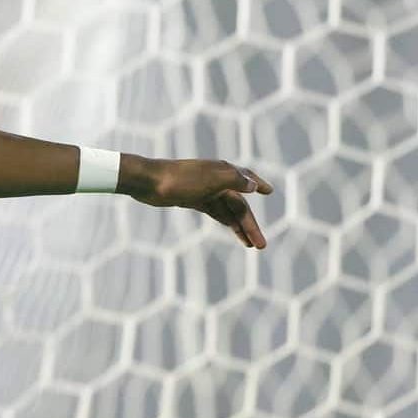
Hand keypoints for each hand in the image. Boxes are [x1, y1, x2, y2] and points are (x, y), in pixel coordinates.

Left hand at [126, 156, 274, 248]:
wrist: (148, 181)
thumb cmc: (179, 179)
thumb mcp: (210, 179)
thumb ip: (233, 180)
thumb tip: (252, 185)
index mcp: (223, 171)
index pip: (247, 180)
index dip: (258, 185)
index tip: (270, 191)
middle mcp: (216, 180)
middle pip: (239, 204)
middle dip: (251, 225)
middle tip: (261, 246)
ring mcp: (204, 190)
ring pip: (228, 210)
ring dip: (239, 226)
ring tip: (250, 245)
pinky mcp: (192, 199)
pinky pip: (214, 211)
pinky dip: (225, 220)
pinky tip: (232, 230)